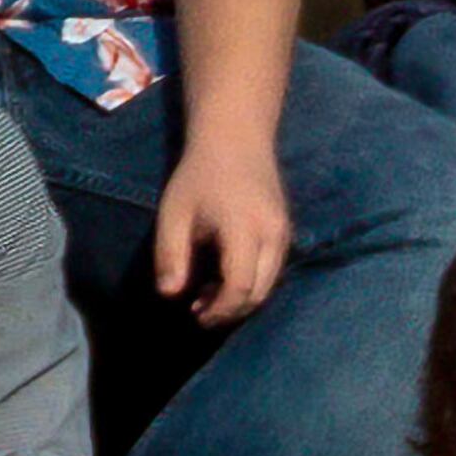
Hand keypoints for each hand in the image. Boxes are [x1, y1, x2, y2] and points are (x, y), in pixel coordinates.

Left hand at [154, 136, 290, 328]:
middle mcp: (273, 237)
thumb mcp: (174, 213)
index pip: (239, 286)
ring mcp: (284, 236)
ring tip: (207, 295)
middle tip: (198, 311)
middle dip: (231, 310)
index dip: (219, 309)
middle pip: (259, 292)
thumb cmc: (199, 175)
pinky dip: (250, 283)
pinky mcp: (286, 235)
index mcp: (244, 230)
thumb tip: (170, 294)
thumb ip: (171, 255)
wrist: (237, 141)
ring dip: (240, 298)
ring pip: (269, 285)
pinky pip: (272, 271)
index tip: (194, 314)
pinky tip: (223, 277)